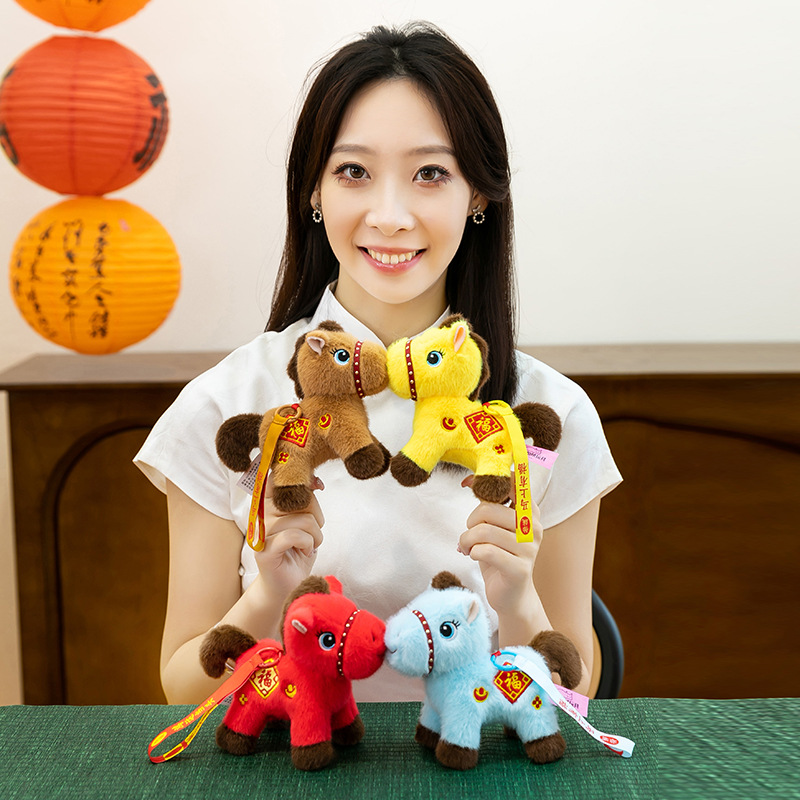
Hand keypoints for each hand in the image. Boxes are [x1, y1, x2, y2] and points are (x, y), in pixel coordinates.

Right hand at [251, 474, 324, 607]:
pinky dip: (308, 544)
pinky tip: (305, 552)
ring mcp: (261, 533)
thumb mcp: (305, 519)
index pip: (279, 479)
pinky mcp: (265, 551)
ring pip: (302, 520)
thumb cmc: (297, 550)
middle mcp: (260, 514)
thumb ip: (305, 499)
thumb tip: (315, 481)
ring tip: (309, 546)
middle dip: (316, 516)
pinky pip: (294, 536)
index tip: (317, 486)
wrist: (288, 584)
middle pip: (299, 499)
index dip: (302, 479)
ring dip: (315, 536)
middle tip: (313, 533)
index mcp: (268, 503)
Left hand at [457, 475, 542, 617]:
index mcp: (530, 511)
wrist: (512, 595)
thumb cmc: (500, 555)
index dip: (485, 481)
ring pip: (483, 531)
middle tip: (468, 536)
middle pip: (487, 509)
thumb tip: (469, 480)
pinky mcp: (519, 569)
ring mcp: (529, 549)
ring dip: (466, 540)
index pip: (512, 483)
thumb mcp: (496, 525)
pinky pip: (485, 551)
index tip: (468, 484)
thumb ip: (489, 503)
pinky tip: (473, 556)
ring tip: (466, 547)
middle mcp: (534, 527)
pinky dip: (472, 552)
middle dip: (470, 523)